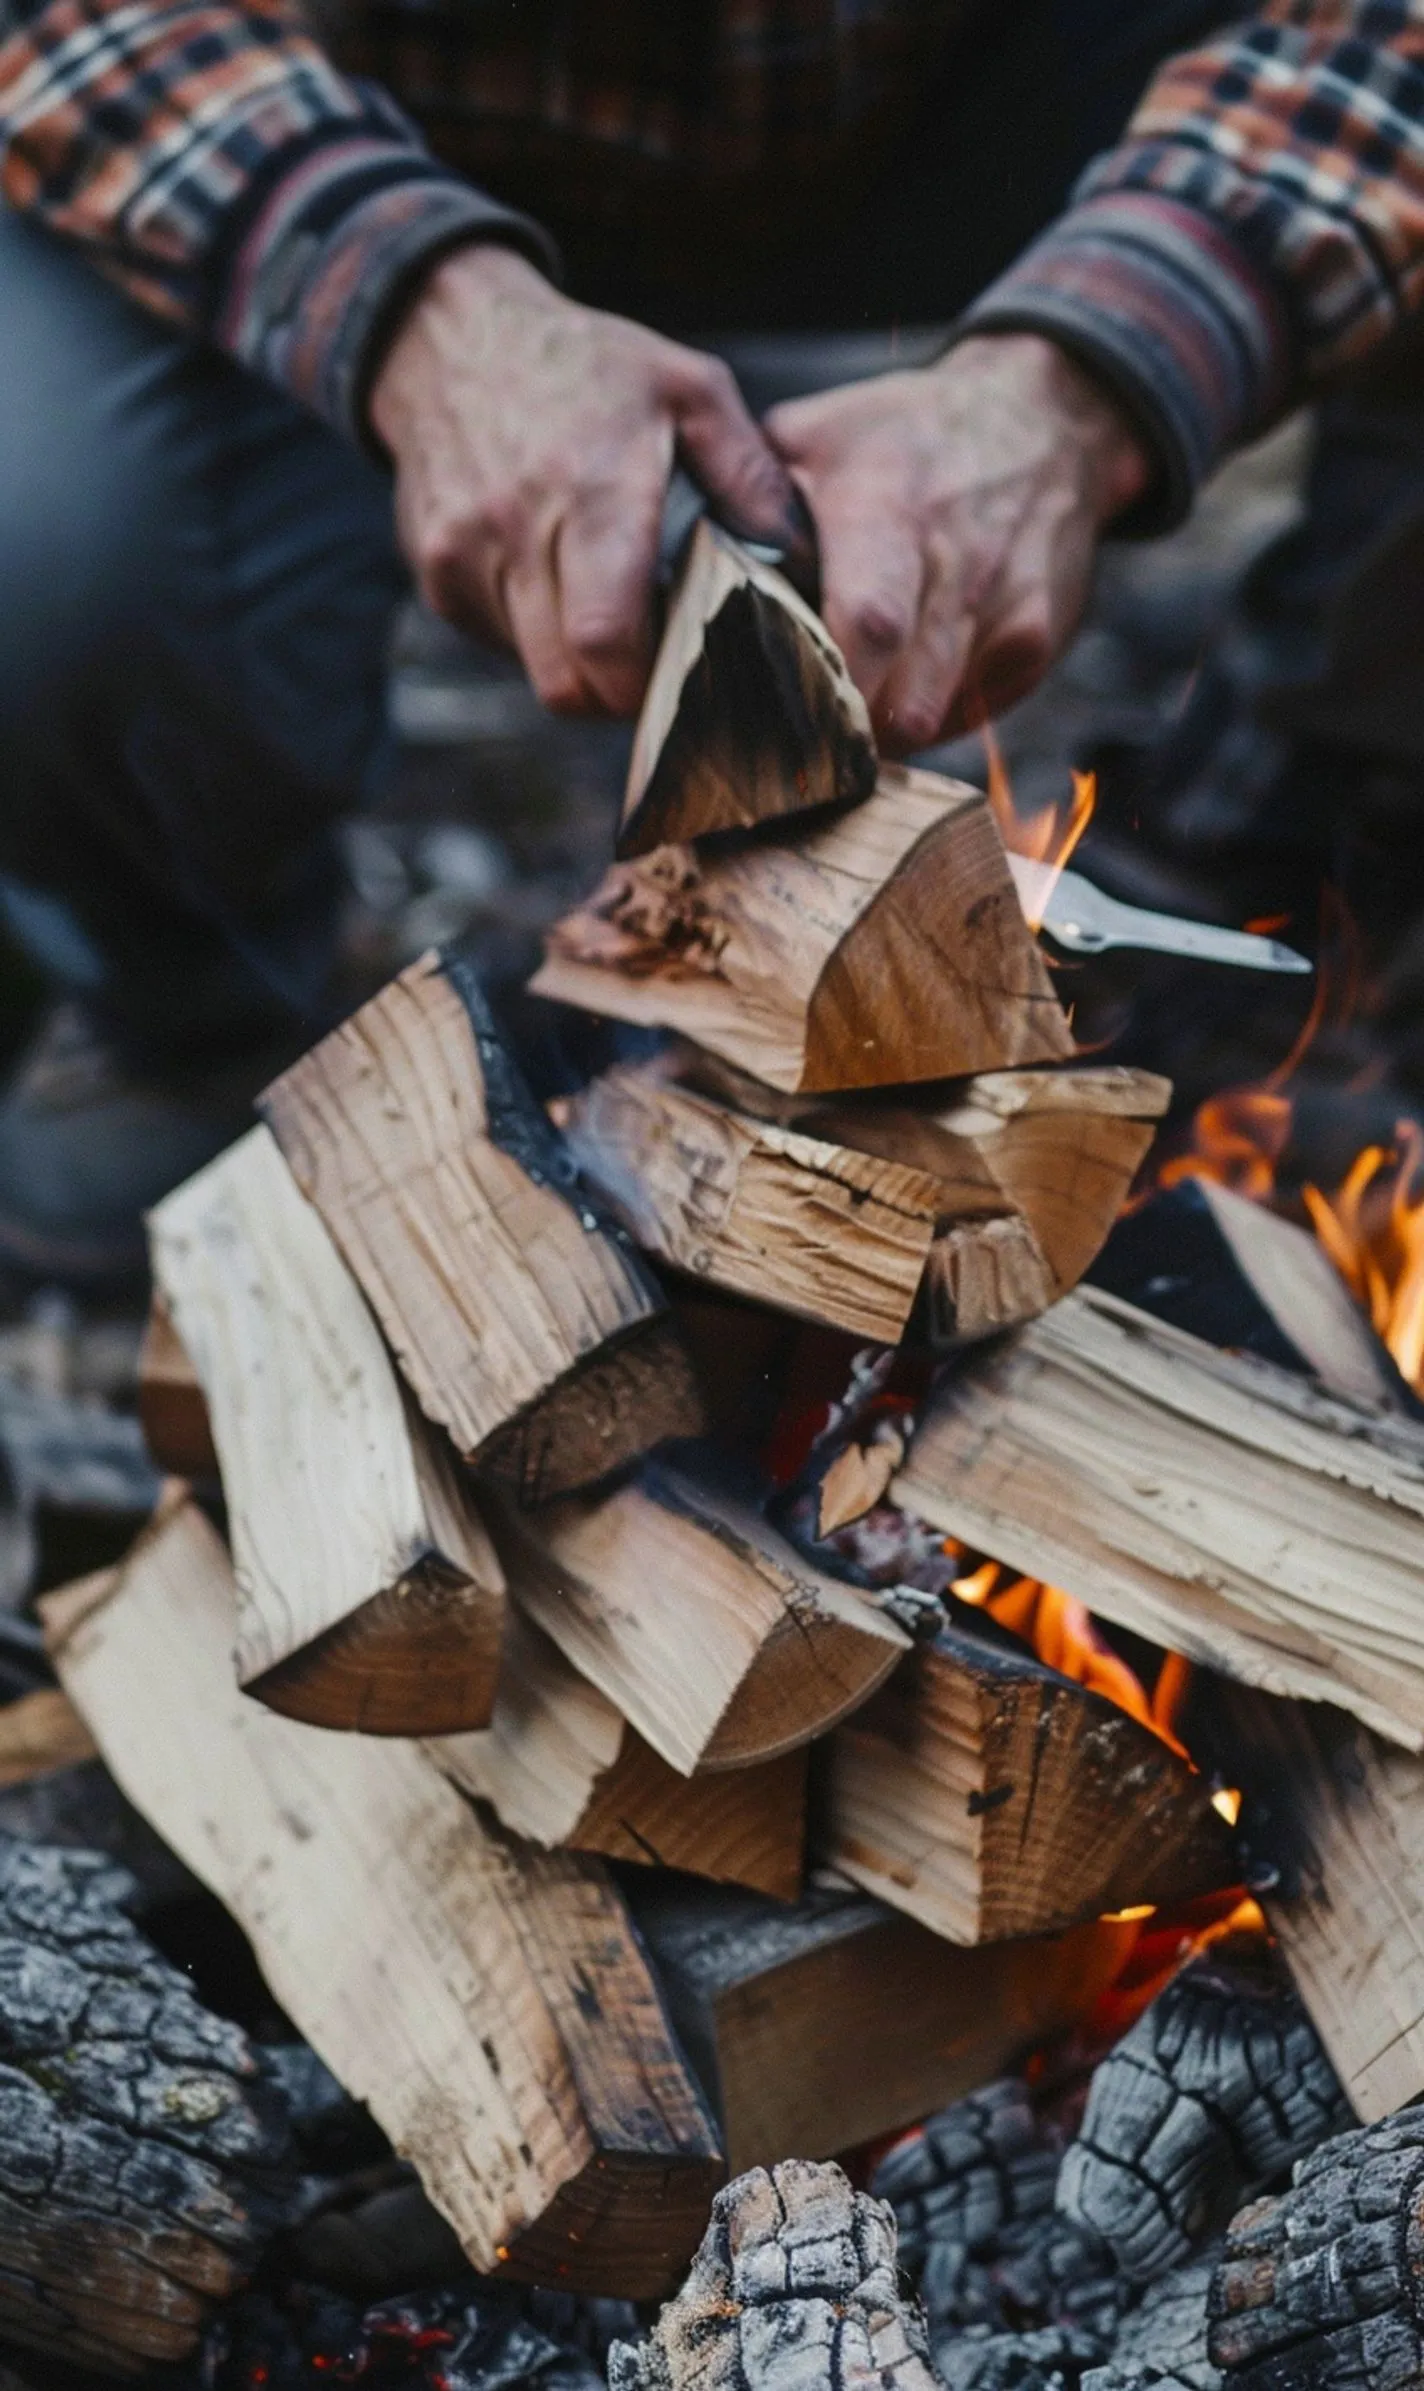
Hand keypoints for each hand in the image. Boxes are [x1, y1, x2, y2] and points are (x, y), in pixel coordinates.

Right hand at [369, 245, 800, 716]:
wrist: (451, 338)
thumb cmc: (587, 365)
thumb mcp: (688, 387)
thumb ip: (748, 473)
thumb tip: (800, 556)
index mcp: (592, 488)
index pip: (608, 642)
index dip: (648, 682)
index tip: (683, 671)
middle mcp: (516, 528)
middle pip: (568, 682)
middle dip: (617, 693)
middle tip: (655, 663)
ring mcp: (463, 555)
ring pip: (533, 670)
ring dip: (578, 663)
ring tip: (609, 608)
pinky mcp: (435, 573)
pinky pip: (498, 641)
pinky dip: (535, 634)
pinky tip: (557, 581)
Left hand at [765, 334, 1151, 751]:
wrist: (1045, 418)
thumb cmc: (907, 437)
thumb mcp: (819, 434)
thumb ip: (749, 498)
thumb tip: (678, 571)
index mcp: (889, 501)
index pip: (865, 621)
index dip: (819, 687)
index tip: (769, 717)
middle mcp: (956, 556)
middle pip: (900, 693)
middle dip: (842, 734)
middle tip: (793, 747)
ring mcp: (1005, 602)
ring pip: (931, 715)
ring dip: (877, 732)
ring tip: (839, 716)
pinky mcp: (1037, 639)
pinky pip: (969, 714)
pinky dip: (926, 717)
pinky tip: (900, 686)